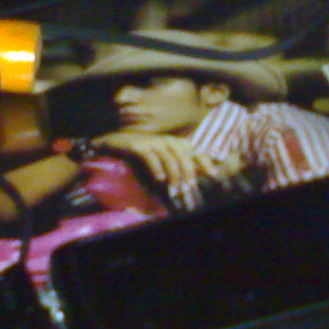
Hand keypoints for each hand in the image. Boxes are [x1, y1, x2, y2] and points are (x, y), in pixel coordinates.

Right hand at [96, 132, 240, 190]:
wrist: (114, 142)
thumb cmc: (141, 153)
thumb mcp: (162, 158)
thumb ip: (177, 165)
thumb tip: (195, 176)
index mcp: (173, 142)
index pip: (193, 149)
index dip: (204, 160)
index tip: (214, 174)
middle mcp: (165, 140)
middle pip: (183, 153)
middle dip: (188, 171)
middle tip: (190, 187)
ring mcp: (152, 141)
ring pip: (168, 157)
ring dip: (174, 174)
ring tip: (176, 189)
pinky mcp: (138, 145)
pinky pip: (150, 156)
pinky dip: (156, 167)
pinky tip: (160, 179)